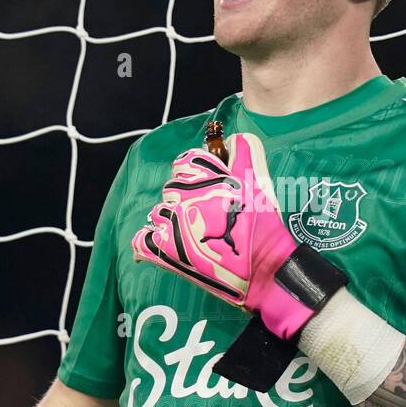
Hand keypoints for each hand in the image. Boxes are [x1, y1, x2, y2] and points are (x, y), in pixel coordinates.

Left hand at [130, 133, 314, 339]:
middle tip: (207, 213)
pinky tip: (166, 244)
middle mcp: (182, 198)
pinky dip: (150, 241)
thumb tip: (231, 138)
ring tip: (190, 232)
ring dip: (170, 219)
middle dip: (186, 197)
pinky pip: (143, 241)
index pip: (185, 162)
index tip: (209, 185)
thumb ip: (245, 150)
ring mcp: (171, 225)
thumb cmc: (262, 222)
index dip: (197, 172)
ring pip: (158, 213)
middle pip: (171, 188)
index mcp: (202, 178)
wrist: (262, 268)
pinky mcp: (165, 252)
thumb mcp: (259, 179)